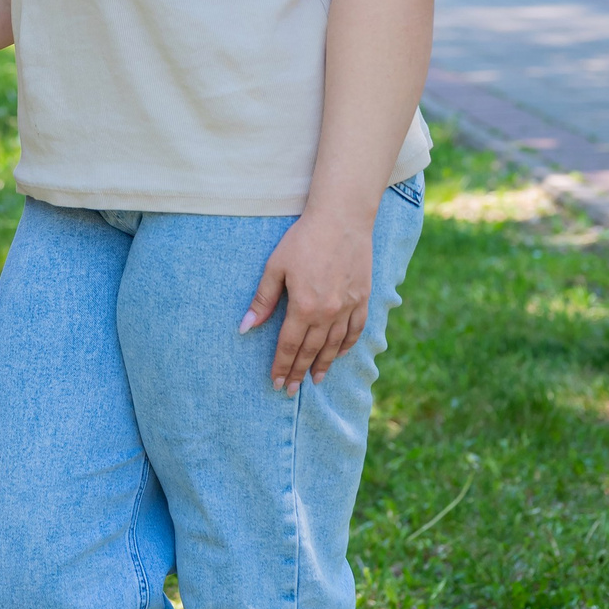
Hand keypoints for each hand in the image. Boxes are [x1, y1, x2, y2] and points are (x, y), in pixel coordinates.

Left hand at [242, 209, 375, 393]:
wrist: (342, 219)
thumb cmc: (303, 239)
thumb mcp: (275, 267)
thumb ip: (263, 300)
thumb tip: (245, 327)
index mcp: (304, 307)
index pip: (290, 345)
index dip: (281, 365)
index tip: (275, 382)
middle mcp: (328, 313)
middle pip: (312, 351)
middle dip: (299, 372)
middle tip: (290, 390)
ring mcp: (348, 307)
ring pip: (335, 345)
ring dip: (324, 365)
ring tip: (315, 381)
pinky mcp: (363, 299)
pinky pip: (356, 330)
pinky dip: (347, 346)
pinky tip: (340, 354)